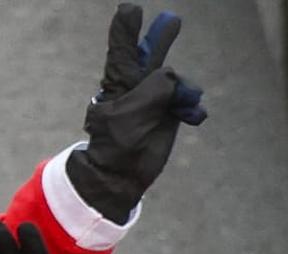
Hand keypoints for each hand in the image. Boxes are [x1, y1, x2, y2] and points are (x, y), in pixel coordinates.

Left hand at [68, 5, 206, 222]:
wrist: (121, 178)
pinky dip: (190, 107)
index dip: (126, 30)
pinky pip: (185, 102)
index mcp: (120, 82)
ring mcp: (153, 101)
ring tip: (184, 103)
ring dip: (183, 90)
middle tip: (171, 22)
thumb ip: (156, 86)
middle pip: (150, 56)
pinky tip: (194, 115)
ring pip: (174, 80)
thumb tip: (174, 80)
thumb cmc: (119, 144)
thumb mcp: (133, 110)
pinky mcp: (167, 115)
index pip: (122, 51)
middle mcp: (136, 87)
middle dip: (159, 40)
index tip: (130, 9)